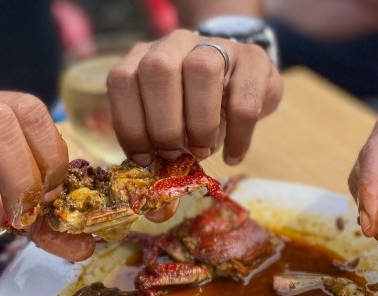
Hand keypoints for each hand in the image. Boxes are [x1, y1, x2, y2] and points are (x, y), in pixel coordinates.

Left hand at [107, 29, 282, 166]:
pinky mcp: (254, 60)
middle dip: (163, 123)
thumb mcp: (170, 118)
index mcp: (144, 57)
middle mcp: (175, 44)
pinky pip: (244, 99)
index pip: (123, 80)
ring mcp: (216, 46)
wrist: (242, 79)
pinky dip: (237, 136)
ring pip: (201, 71)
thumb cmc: (196, 107)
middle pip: (158, 69)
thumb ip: (155, 136)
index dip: (129, 124)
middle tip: (174, 153)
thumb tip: (152, 169)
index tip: (144, 157)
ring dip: (200, 123)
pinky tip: (232, 156)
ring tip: (203, 150)